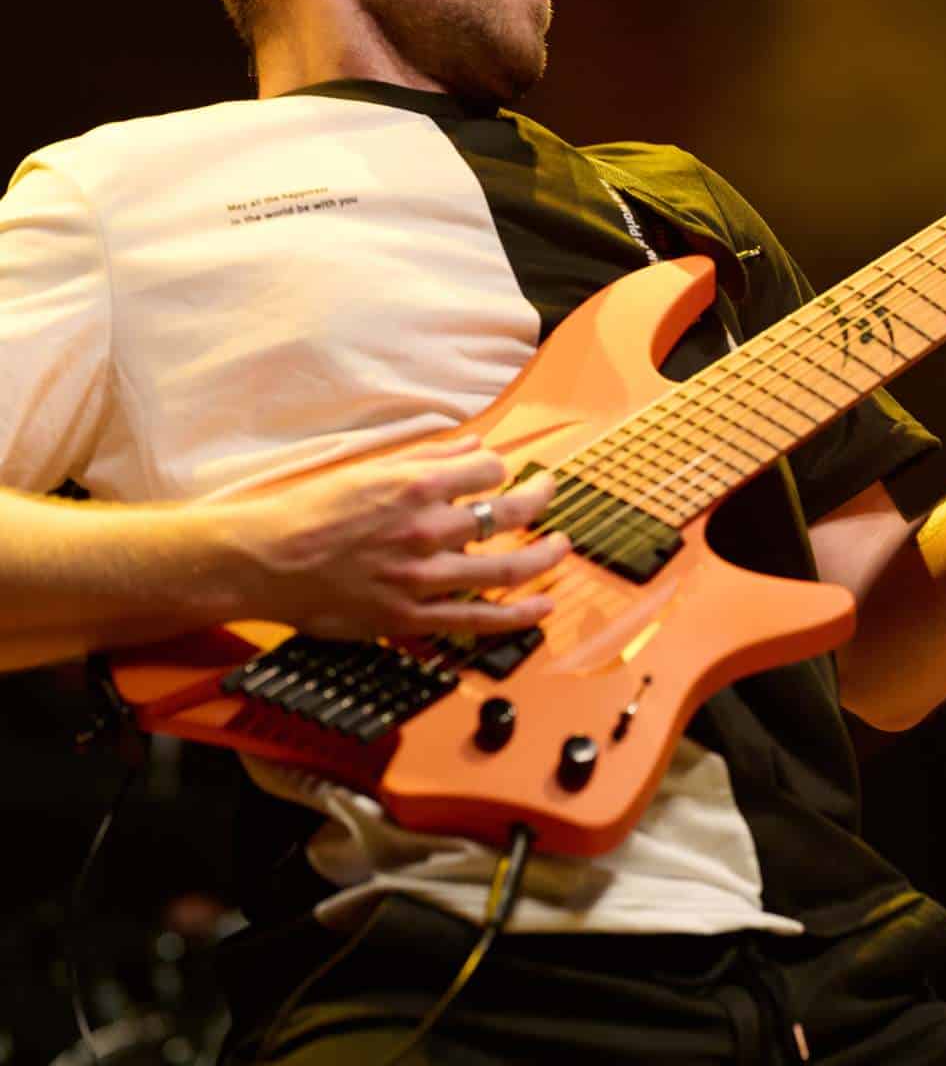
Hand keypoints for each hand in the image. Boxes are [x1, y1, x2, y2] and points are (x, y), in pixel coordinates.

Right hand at [205, 434, 567, 638]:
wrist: (264, 559)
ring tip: (561, 548)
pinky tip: (543, 607)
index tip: (501, 474)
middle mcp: (428, 530)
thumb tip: (474, 446)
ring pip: (506, 569)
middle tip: (550, 495)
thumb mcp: (370, 468)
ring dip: (544, 557)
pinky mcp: (410, 616)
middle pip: (509, 515)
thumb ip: (429, 457)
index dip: (501, 469)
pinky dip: (518, 615)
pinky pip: (478, 619)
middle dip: (540, 500)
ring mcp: (422, 578)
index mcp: (417, 486)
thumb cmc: (310, 510)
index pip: (489, 470)